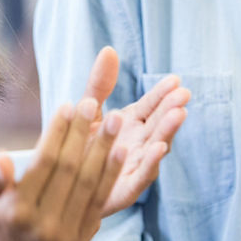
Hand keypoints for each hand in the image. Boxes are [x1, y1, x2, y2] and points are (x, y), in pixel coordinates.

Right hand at [0, 98, 126, 240]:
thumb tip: (3, 157)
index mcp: (17, 211)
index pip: (43, 163)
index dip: (57, 132)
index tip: (68, 105)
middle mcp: (43, 226)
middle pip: (69, 170)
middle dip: (82, 133)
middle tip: (92, 103)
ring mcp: (66, 235)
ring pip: (89, 184)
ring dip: (105, 149)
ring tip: (115, 119)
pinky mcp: (82, 239)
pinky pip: (100, 199)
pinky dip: (112, 173)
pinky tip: (121, 150)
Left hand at [81, 47, 189, 215]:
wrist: (56, 184)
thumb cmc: (76, 145)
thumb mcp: (88, 109)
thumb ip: (100, 83)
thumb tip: (109, 49)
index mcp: (130, 125)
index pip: (150, 106)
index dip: (162, 94)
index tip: (175, 79)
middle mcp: (136, 145)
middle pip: (157, 125)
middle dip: (171, 110)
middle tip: (183, 94)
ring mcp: (133, 168)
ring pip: (154, 150)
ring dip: (168, 132)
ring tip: (179, 115)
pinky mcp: (123, 190)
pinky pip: (140, 178)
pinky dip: (151, 163)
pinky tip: (159, 148)